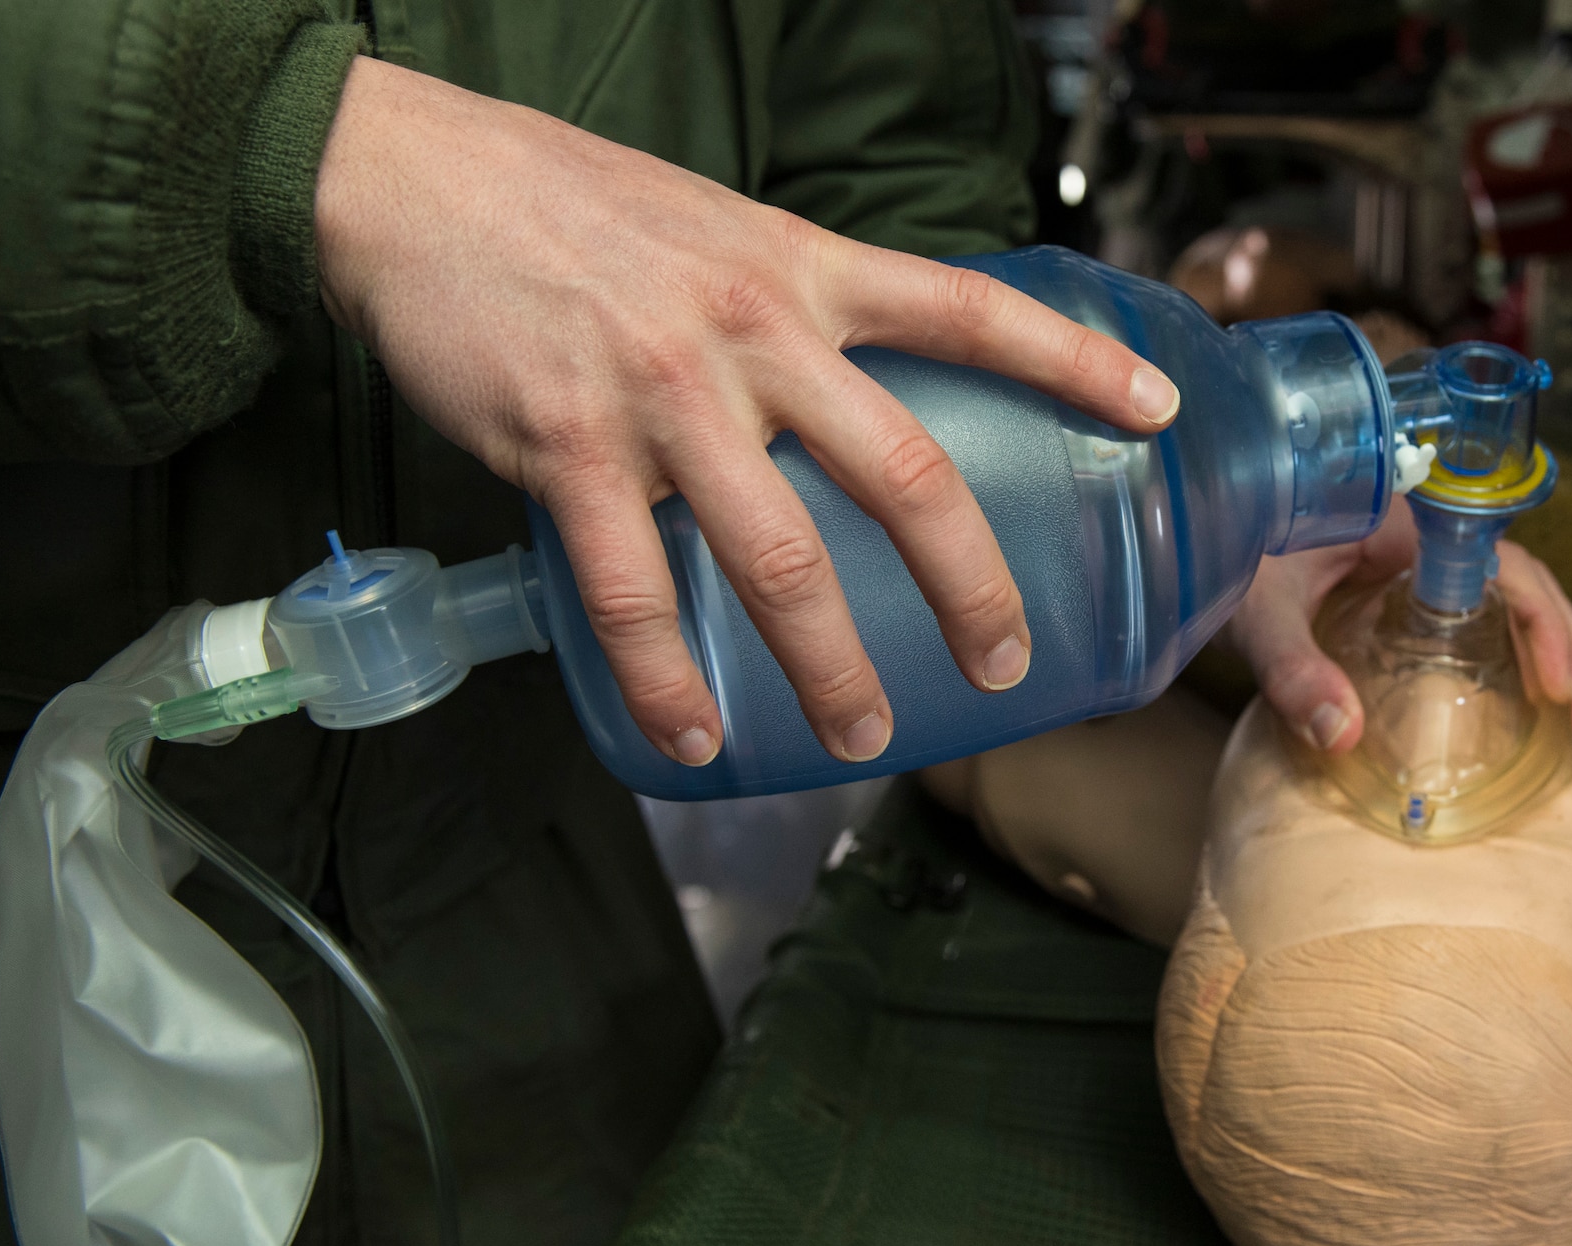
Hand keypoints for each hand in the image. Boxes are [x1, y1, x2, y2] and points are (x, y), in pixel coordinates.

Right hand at [313, 58, 1179, 766]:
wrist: (416, 179)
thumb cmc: (569, 207)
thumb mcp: (719, 228)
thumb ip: (792, 306)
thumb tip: (840, 394)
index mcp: (803, 270)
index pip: (969, 311)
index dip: (1074, 364)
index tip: (1155, 411)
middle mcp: (754, 332)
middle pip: (904, 475)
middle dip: (970, 585)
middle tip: (1004, 662)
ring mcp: (664, 395)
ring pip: (777, 558)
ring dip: (830, 665)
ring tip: (866, 733)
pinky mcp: (568, 448)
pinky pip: (634, 594)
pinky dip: (666, 681)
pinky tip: (692, 739)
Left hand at [1218, 497, 1571, 751]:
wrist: (1182, 514)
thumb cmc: (1218, 550)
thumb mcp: (1256, 613)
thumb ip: (1292, 670)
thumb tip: (1343, 738)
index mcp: (1404, 522)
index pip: (1504, 567)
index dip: (1547, 625)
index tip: (1562, 688)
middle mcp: (1418, 529)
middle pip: (1518, 577)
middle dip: (1564, 641)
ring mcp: (1407, 549)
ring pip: (1499, 587)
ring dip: (1541, 640)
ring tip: (1568, 711)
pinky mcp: (1388, 572)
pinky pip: (1463, 598)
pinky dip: (1500, 638)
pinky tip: (1509, 684)